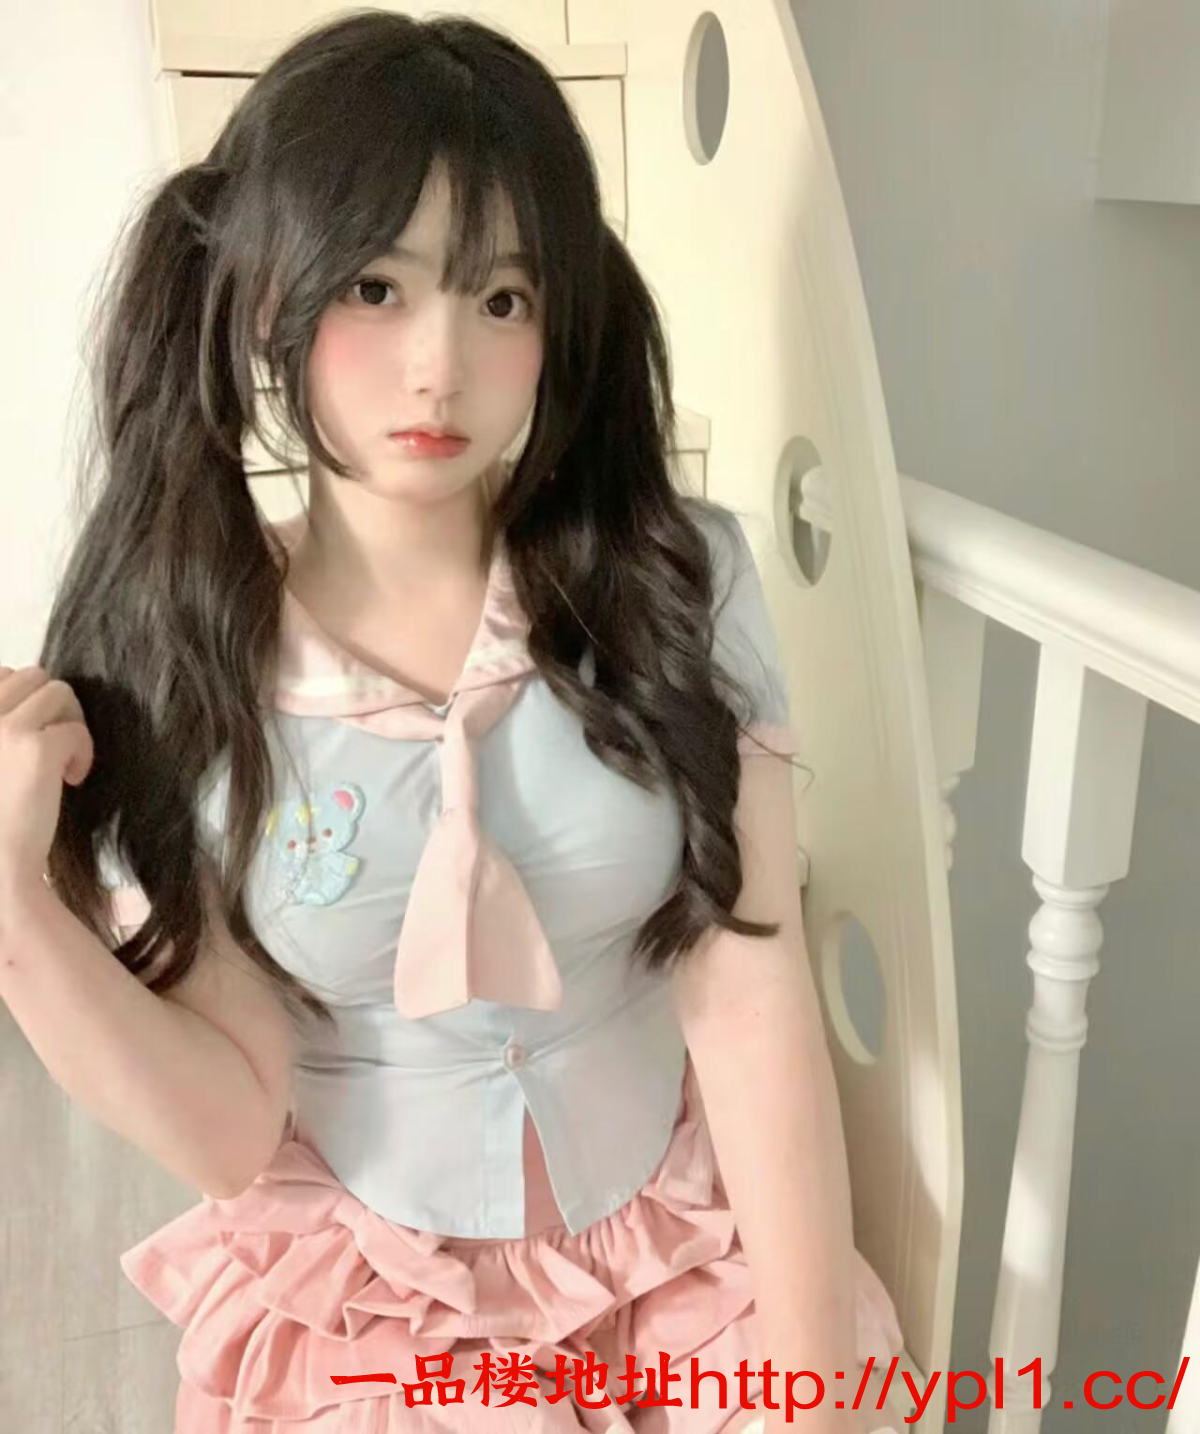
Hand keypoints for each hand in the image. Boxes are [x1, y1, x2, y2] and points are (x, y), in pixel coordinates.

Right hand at [0, 665, 94, 889]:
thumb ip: (2, 729)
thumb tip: (24, 685)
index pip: (1, 674)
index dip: (24, 699)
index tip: (31, 733)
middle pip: (33, 676)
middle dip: (53, 707)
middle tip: (54, 746)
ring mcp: (2, 729)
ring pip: (59, 692)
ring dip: (70, 722)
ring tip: (62, 760)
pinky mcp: (36, 749)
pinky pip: (76, 729)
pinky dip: (83, 752)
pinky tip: (71, 781)